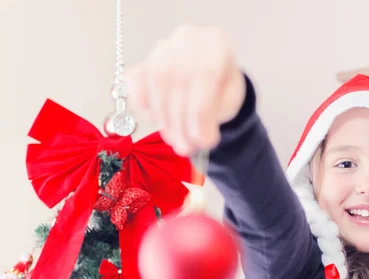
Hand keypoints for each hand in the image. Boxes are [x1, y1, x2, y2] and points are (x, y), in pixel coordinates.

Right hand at [126, 25, 245, 155]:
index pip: (205, 76)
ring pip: (156, 81)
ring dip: (163, 118)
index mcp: (216, 43)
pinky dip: (143, 105)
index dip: (202, 114)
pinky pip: (136, 82)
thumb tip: (198, 139)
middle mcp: (188, 38)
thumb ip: (215, 115)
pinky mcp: (144, 61)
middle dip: (181, 121)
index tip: (205, 141)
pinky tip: (156, 121)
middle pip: (178, 80)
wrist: (211, 79)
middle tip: (187, 147)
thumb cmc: (222, 89)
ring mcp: (163, 47)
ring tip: (175, 140)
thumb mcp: (229, 100)